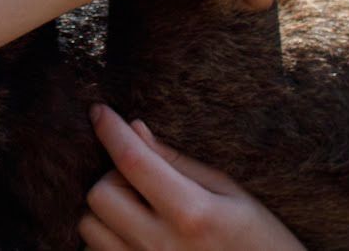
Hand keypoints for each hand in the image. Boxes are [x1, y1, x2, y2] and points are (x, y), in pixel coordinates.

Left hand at [80, 105, 304, 250]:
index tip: (99, 111)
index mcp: (192, 214)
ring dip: (106, 212)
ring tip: (138, 212)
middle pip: (100, 195)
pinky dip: (107, 240)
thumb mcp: (231, 193)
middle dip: (113, 178)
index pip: (133, 161)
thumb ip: (178, 162)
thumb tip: (136, 129)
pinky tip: (135, 236)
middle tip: (141, 181)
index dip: (111, 131)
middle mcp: (162, 247)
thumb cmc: (259, 241)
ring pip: (89, 228)